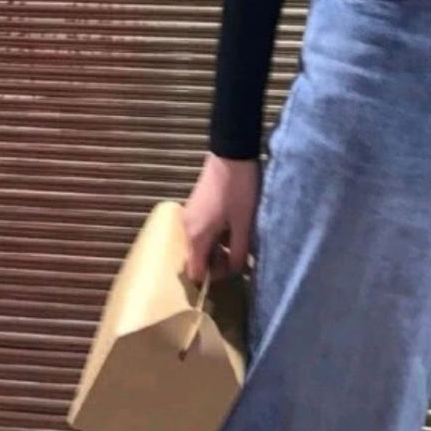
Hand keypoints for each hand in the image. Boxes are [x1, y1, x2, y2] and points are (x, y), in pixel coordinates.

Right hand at [182, 151, 260, 285]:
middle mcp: (187, 228)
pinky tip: (231, 222)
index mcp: (196, 236)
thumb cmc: (239, 190)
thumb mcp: (243, 224)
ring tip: (238, 236)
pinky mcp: (195, 205)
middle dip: (216, 261)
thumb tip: (235, 271)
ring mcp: (189, 215)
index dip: (213, 276)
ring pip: (200, 242)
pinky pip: (201, 229)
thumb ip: (238, 252)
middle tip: (238, 251)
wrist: (231, 154)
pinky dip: (214, 233)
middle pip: (196, 257)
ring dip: (217, 246)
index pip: (195, 272)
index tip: (232, 266)